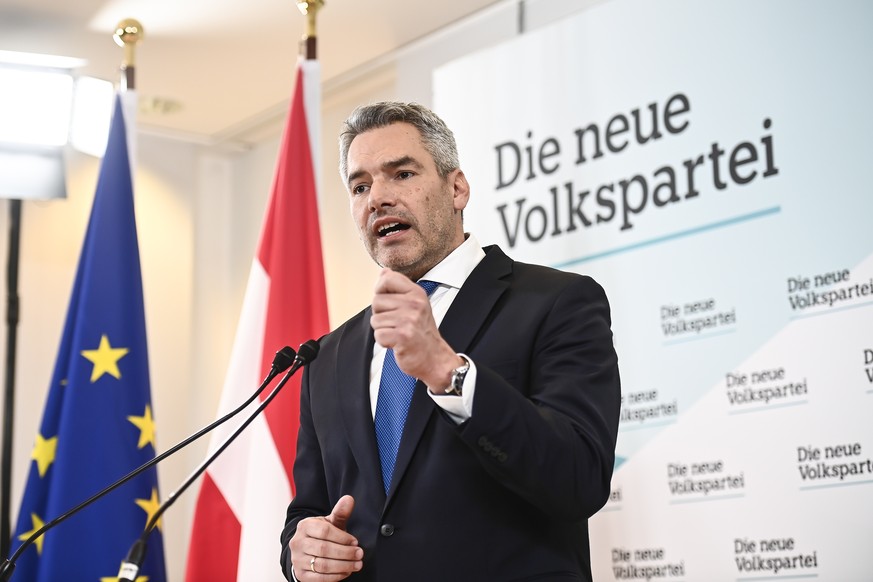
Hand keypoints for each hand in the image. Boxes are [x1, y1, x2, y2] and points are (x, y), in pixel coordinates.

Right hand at [289, 495, 362, 579]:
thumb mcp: (330, 523)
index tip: (355, 541)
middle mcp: (297, 542)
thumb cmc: (322, 535)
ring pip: (322, 565)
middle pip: (324, 549)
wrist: (306, 551)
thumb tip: (349, 499)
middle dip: (345, 553)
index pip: (324, 531)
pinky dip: (335, 576)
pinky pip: (319, 578)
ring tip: (357, 564)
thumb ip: (340, 513)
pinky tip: (346, 572)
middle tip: (360, 554)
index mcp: (305, 526)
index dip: (342, 537)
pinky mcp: (300, 575)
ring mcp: (297, 560)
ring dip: (343, 566)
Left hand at [371, 269, 461, 390]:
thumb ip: (398, 287)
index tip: (389, 303)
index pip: (386, 279)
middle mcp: (414, 304)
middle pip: (376, 301)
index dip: (380, 291)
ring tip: (398, 333)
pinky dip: (384, 342)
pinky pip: (378, 335)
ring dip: (383, 330)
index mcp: (416, 293)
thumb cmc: (422, 332)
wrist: (435, 358)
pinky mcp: (403, 336)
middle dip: (381, 314)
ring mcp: (409, 320)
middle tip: (397, 323)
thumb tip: (384, 271)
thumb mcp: (415, 304)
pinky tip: (397, 343)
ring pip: (375, 320)